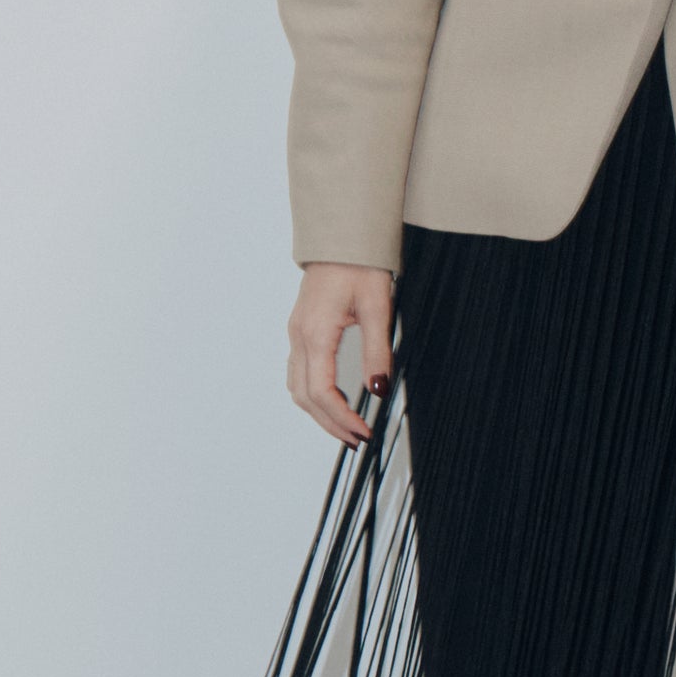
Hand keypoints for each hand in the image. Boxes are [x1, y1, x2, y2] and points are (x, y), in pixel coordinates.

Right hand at [287, 261, 395, 445]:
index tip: (363, 432)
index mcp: (316, 332)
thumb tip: (379, 390)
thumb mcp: (377, 308)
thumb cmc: (358, 265)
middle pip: (305, 397)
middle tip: (356, 439)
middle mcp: (300, 336)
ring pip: (297, 387)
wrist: (340, 238)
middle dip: (330, 423)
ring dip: (318, 413)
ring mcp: (296, 333)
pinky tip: (330, 402)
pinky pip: (298, 373)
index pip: (321, 392)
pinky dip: (312, 395)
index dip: (342, 418)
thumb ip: (377, 351)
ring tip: (344, 428)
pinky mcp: (300, 330)